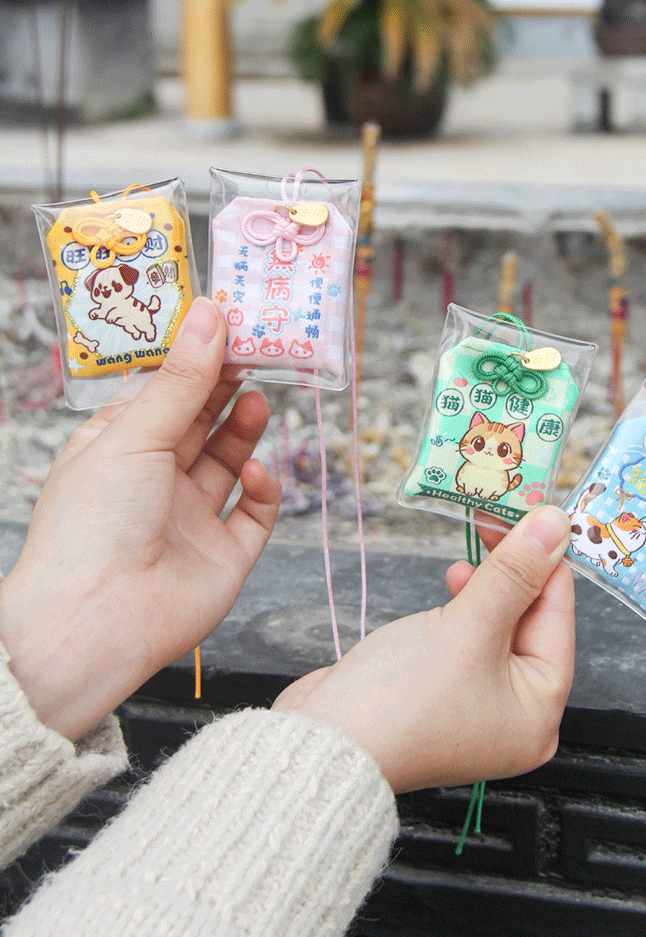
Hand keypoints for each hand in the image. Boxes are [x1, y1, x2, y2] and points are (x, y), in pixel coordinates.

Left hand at [0, 298, 280, 741]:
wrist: (97, 620)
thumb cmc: (91, 525)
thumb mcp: (135, 435)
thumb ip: (182, 379)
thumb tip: (210, 315)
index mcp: (117, 449)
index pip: (161, 394)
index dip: (193, 361)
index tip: (227, 326)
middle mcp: (153, 482)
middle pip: (200, 423)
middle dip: (226, 388)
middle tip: (258, 351)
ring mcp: (190, 519)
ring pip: (228, 462)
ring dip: (245, 429)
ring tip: (258, 399)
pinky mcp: (223, 555)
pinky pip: (254, 514)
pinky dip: (262, 488)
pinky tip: (255, 470)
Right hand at [273, 505, 573, 792]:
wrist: (324, 742)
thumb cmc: (401, 699)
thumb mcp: (468, 626)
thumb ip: (513, 573)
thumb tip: (554, 525)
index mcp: (540, 710)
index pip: (558, 614)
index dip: (545, 556)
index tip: (531, 509)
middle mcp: (517, 714)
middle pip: (530, 620)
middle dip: (512, 569)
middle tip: (493, 520)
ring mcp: (478, 706)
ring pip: (498, 625)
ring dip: (485, 585)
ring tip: (463, 562)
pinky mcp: (443, 693)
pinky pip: (469, 639)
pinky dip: (464, 608)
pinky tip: (451, 587)